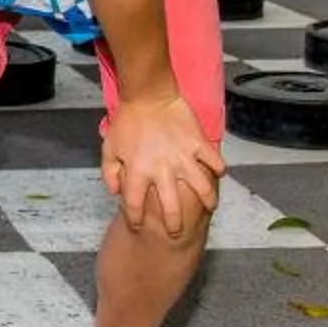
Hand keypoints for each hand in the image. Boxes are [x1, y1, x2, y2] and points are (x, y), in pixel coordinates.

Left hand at [100, 92, 221, 237]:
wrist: (147, 94)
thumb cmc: (126, 121)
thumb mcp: (109, 148)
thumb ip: (110, 173)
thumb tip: (116, 192)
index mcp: (137, 172)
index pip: (134, 206)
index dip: (135, 219)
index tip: (138, 226)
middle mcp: (162, 170)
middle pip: (171, 208)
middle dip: (174, 225)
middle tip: (176, 232)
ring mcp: (183, 157)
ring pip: (202, 188)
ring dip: (208, 201)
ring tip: (209, 208)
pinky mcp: (198, 143)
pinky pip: (214, 161)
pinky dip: (218, 169)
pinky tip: (217, 175)